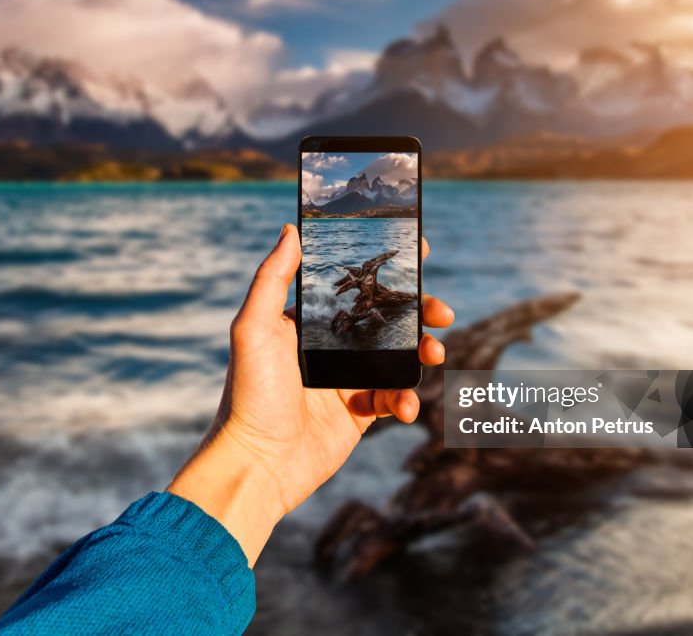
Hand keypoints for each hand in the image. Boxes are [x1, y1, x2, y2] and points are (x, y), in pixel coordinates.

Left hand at [168, 224, 453, 564]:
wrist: (258, 463)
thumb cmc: (250, 393)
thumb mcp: (253, 329)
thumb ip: (272, 278)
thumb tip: (290, 230)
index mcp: (310, 322)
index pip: (355, 286)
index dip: (388, 269)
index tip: (419, 251)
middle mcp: (332, 347)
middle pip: (387, 319)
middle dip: (420, 311)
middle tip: (442, 312)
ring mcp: (348, 380)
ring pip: (399, 356)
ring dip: (423, 351)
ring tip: (434, 354)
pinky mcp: (360, 414)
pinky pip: (395, 398)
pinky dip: (406, 399)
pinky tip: (403, 406)